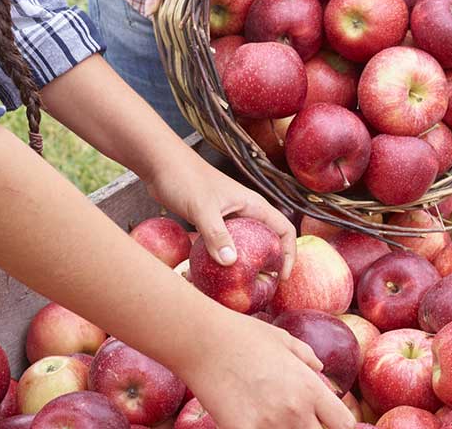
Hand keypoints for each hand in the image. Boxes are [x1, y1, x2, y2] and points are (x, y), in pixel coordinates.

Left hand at [145, 151, 297, 277]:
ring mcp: (228, 217)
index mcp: (253, 205)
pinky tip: (215, 271)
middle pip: (268, 240)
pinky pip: (225, 243)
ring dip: (246, 262)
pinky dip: (224, 257)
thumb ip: (216, 234)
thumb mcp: (202, 208)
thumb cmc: (185, 179)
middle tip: (263, 287)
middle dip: (269, 263)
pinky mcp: (212, 221)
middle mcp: (245, 212)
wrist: (162, 164)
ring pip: (246, 243)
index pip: (284, 230)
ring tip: (241, 284)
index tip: (281, 277)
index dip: (289, 254)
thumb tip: (230, 262)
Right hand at [177, 311, 355, 428]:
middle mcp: (296, 410)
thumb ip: (306, 357)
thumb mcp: (282, 339)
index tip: (324, 421)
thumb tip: (320, 369)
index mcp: (310, 388)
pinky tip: (251, 422)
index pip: (343, 424)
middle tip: (293, 418)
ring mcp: (269, 424)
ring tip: (271, 418)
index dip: (336, 425)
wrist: (202, 340)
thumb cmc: (242, 334)